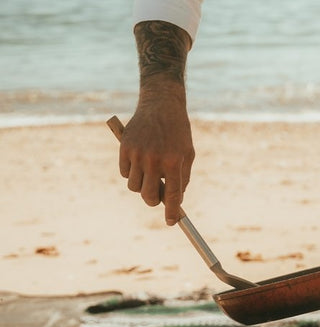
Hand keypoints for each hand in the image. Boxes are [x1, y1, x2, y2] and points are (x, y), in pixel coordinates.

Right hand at [118, 96, 194, 224]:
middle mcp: (155, 159)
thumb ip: (182, 177)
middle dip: (154, 201)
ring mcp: (137, 154)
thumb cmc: (178, 131)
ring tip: (150, 173)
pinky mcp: (124, 148)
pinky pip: (125, 173)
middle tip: (158, 197)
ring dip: (142, 185)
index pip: (173, 195)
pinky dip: (131, 173)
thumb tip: (174, 200)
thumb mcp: (188, 153)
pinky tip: (139, 162)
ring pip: (135, 186)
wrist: (161, 104)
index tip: (172, 222)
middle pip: (149, 196)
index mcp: (174, 161)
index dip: (172, 212)